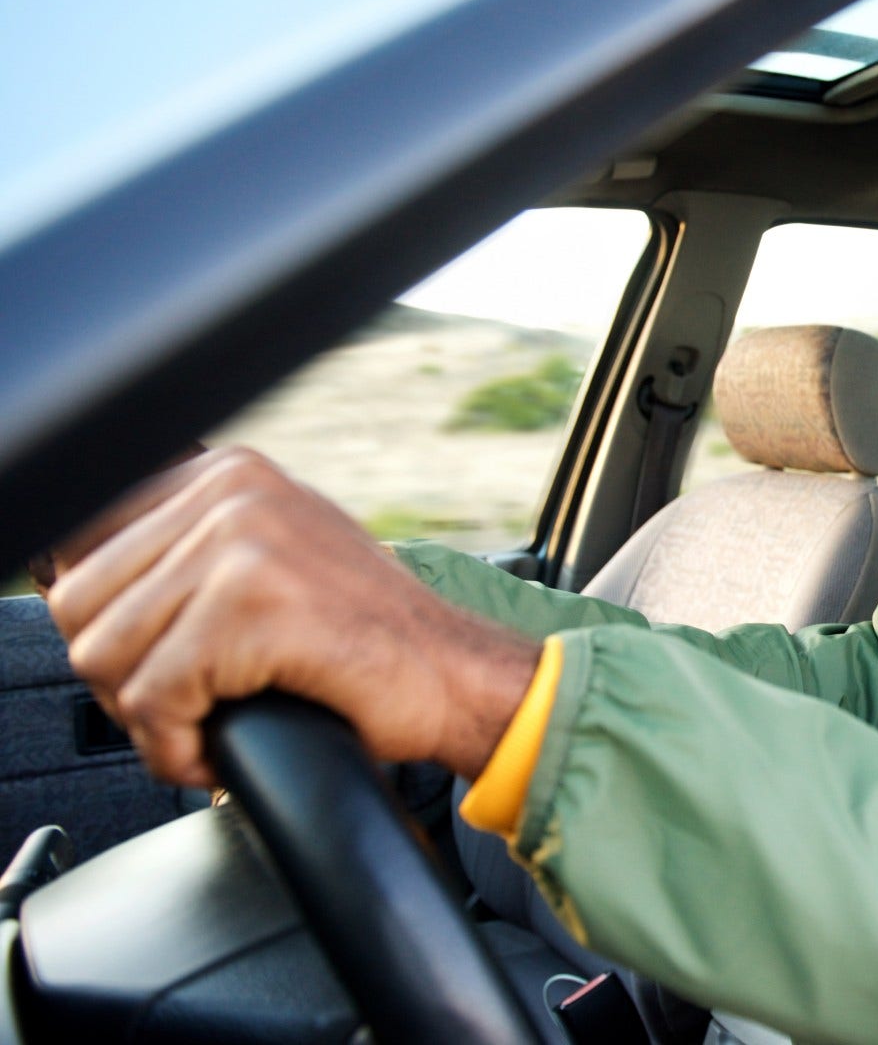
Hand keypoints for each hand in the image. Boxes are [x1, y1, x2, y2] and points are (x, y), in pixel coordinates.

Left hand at [45, 447, 540, 785]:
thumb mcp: (275, 560)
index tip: (152, 667)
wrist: (457, 677)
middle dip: (118, 679)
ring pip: (104, 654)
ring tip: (201, 732)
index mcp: (226, 471)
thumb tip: (74, 577)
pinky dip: (173, 748)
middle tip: (180, 713)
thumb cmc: (369, 640)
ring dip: (145, 720)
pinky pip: (153, 697)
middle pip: (80, 603)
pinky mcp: (251, 608)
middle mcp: (230, 491)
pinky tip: (215, 753)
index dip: (106, 625)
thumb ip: (191, 550)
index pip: (82, 543)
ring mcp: (241, 543)